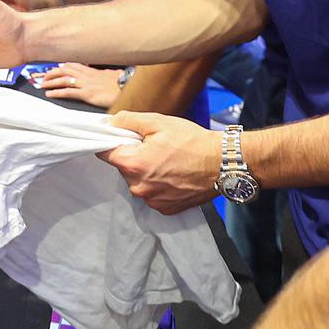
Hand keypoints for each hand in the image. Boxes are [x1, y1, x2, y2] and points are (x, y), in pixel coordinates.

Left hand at [33, 63, 122, 107]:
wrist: (128, 88)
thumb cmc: (121, 82)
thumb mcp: (111, 74)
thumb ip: (103, 74)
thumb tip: (103, 74)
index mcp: (91, 70)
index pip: (71, 65)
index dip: (59, 67)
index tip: (52, 69)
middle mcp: (86, 75)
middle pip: (63, 70)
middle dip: (51, 73)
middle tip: (43, 77)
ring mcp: (85, 83)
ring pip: (63, 79)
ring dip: (50, 82)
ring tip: (42, 85)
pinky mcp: (87, 93)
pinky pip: (68, 92)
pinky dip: (57, 92)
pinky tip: (50, 94)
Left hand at [99, 112, 220, 214]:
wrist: (222, 164)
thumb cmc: (192, 142)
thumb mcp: (157, 122)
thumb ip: (128, 120)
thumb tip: (110, 123)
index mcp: (133, 165)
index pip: (105, 153)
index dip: (112, 142)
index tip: (123, 137)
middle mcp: (138, 187)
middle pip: (123, 168)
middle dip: (134, 156)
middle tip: (154, 146)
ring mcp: (152, 200)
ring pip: (138, 181)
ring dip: (146, 171)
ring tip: (167, 160)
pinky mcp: (166, 208)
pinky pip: (152, 193)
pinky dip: (159, 184)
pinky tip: (174, 173)